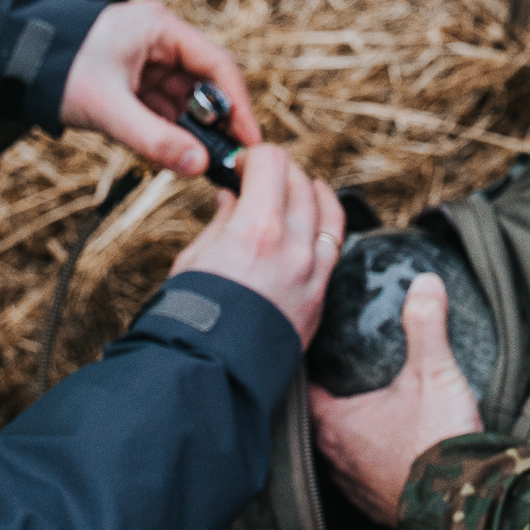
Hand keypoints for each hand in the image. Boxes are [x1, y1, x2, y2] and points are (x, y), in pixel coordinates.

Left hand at [60, 1, 263, 175]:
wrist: (10, 57)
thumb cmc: (59, 71)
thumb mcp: (108, 109)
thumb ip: (154, 139)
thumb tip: (200, 166)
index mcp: (160, 28)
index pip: (217, 65)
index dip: (238, 106)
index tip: (248, 141)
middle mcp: (159, 37)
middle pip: (202, 83)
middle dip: (212, 122)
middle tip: (224, 159)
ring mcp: (145, 56)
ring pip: (182, 97)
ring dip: (188, 128)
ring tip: (197, 161)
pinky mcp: (131, 75)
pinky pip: (160, 103)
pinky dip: (166, 126)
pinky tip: (171, 151)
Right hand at [170, 145, 343, 343]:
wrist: (213, 372)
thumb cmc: (193, 318)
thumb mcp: (195, 258)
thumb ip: (222, 221)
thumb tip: (232, 197)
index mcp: (257, 229)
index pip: (271, 162)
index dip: (253, 156)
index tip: (241, 166)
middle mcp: (293, 245)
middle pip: (300, 180)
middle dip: (278, 170)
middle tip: (259, 176)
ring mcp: (313, 271)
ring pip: (327, 207)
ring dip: (308, 189)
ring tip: (293, 187)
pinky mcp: (321, 294)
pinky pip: (336, 243)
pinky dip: (327, 221)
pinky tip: (316, 215)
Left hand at [310, 273, 483, 524]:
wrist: (465, 503)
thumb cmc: (439, 442)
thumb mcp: (433, 372)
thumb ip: (425, 324)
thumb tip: (424, 284)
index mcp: (336, 424)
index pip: (302, 389)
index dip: (306, 367)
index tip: (313, 349)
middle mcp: (335, 459)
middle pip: (316, 420)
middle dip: (327, 398)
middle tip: (340, 374)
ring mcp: (354, 486)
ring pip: (337, 451)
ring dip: (347, 432)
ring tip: (365, 407)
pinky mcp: (377, 504)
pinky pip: (360, 475)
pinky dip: (368, 458)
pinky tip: (389, 445)